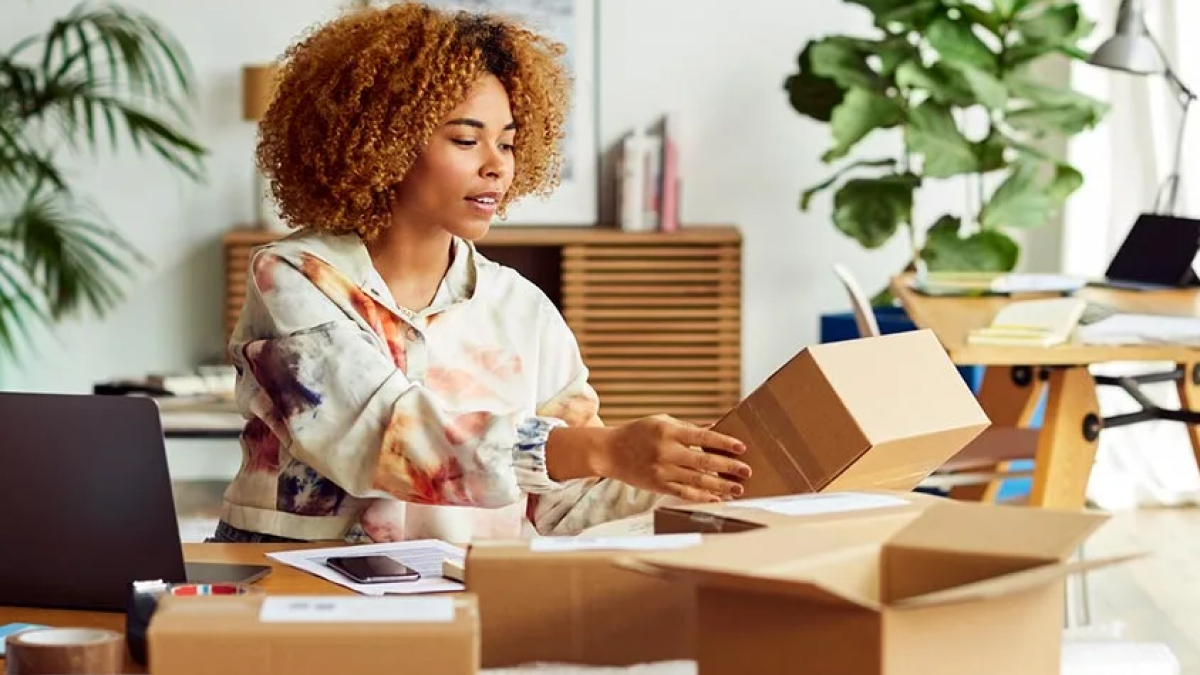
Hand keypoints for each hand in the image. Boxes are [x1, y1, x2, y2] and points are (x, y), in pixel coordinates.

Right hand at [596, 414, 751, 502]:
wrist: (610, 451)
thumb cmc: (639, 433)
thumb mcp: (662, 422)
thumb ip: (688, 427)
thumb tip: (716, 427)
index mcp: (668, 431)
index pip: (702, 437)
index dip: (724, 442)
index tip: (742, 447)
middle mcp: (666, 451)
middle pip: (703, 461)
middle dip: (728, 467)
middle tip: (747, 471)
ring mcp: (662, 470)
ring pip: (697, 481)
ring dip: (720, 486)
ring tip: (738, 489)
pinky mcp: (658, 485)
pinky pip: (684, 494)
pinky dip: (702, 498)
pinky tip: (717, 499)